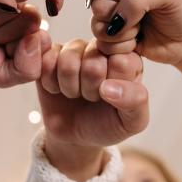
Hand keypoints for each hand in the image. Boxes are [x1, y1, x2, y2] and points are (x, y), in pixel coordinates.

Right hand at [37, 40, 147, 181]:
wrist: (75, 134)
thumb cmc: (107, 123)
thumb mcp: (132, 121)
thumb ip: (135, 101)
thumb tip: (109, 86)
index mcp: (128, 59)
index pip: (121, 62)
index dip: (111, 86)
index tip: (111, 96)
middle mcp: (102, 47)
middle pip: (93, 62)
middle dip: (89, 89)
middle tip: (92, 97)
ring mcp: (75, 48)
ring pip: (67, 60)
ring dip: (69, 87)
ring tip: (75, 93)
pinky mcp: (50, 53)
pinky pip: (45, 60)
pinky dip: (50, 83)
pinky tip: (57, 88)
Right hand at [91, 0, 181, 127]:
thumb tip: (114, 19)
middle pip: (97, 4)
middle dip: (122, 15)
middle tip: (143, 17)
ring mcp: (110, 16)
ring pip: (96, 25)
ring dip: (123, 33)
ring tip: (141, 29)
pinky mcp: (110, 38)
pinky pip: (102, 43)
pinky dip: (121, 47)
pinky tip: (137, 41)